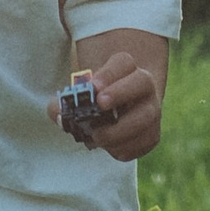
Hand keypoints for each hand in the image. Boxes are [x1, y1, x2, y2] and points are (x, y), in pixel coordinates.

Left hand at [48, 58, 165, 161]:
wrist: (119, 113)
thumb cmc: (95, 100)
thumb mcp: (79, 94)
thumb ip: (64, 101)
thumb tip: (58, 112)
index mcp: (125, 68)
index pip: (122, 62)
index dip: (109, 74)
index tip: (93, 87)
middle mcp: (143, 85)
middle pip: (142, 82)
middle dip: (121, 93)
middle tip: (100, 105)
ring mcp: (151, 110)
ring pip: (146, 118)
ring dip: (120, 130)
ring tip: (97, 136)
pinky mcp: (152, 134)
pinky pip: (143, 143)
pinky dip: (124, 148)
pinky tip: (109, 147)